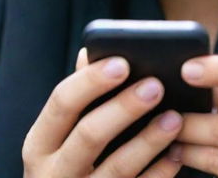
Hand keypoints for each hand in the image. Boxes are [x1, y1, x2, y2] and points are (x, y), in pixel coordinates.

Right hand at [22, 48, 183, 176]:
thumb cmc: (71, 158)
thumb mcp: (65, 131)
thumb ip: (80, 95)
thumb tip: (89, 52)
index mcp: (41, 142)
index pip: (62, 102)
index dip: (92, 80)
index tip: (122, 62)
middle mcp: (53, 173)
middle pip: (89, 135)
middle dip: (124, 108)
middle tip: (156, 85)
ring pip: (117, 168)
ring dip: (149, 141)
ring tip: (175, 117)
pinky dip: (159, 173)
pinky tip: (176, 154)